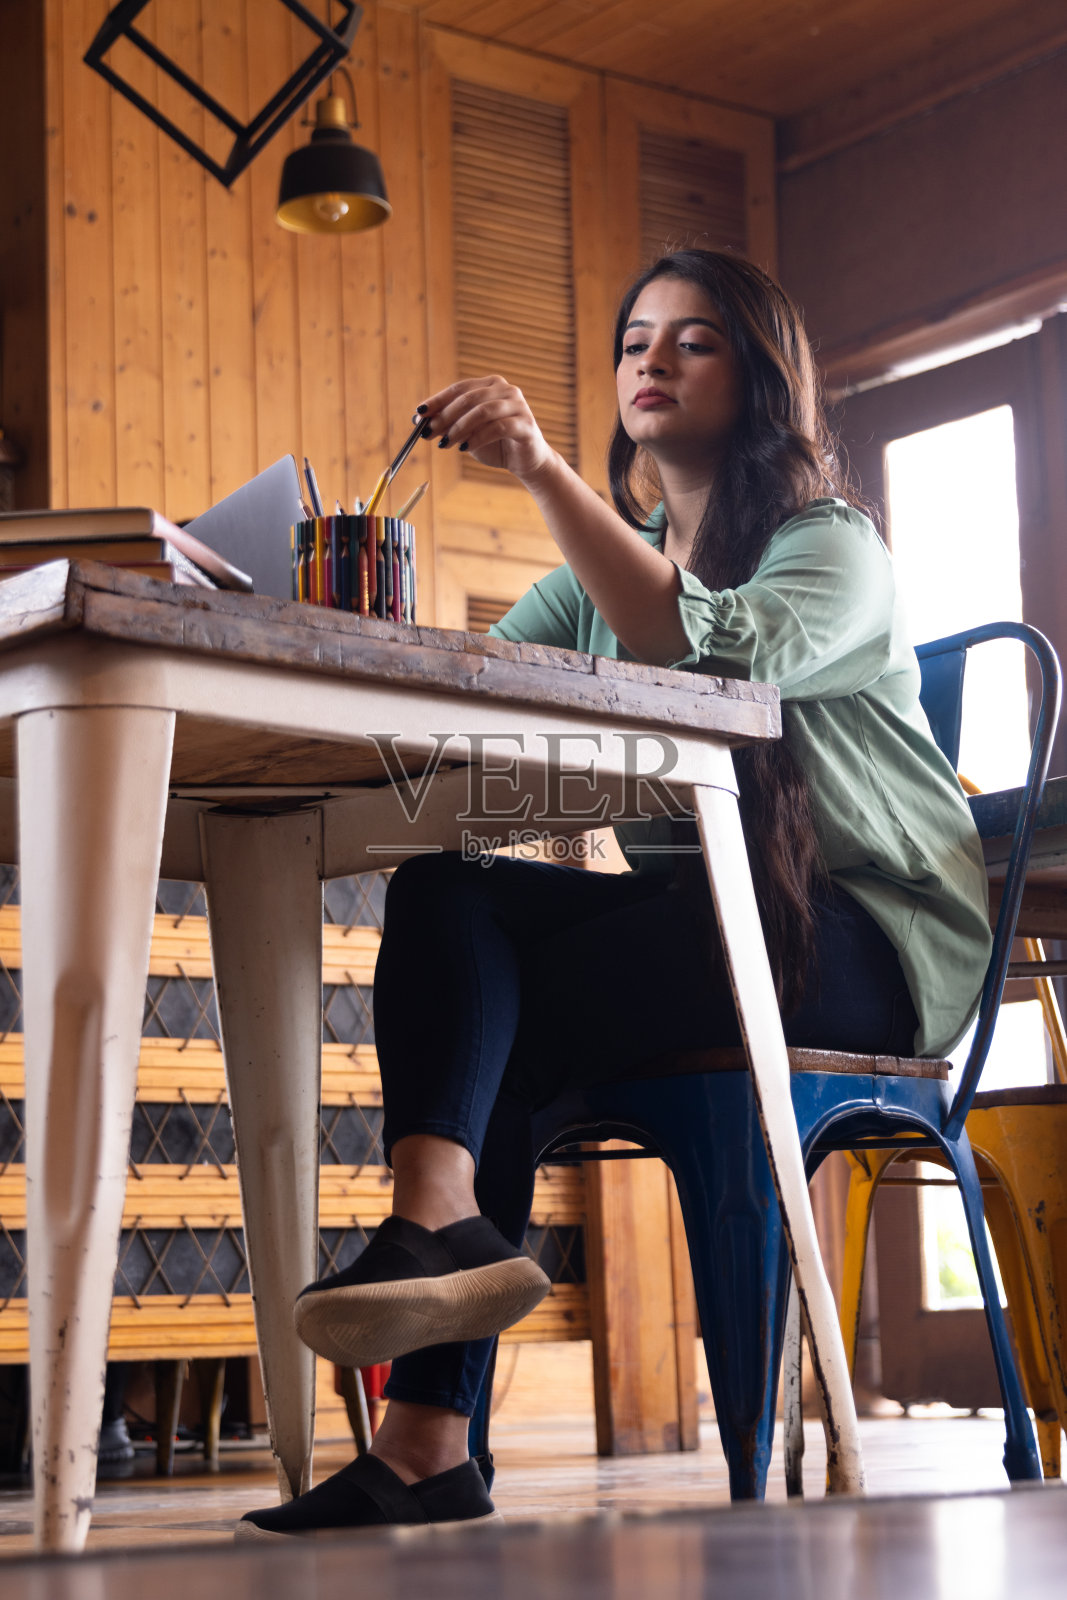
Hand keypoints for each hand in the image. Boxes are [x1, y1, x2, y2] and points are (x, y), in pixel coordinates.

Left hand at [418, 377, 554, 482]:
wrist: (526, 461)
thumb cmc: (495, 444)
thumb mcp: (467, 433)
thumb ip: (447, 423)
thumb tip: (418, 418)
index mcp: (491, 385)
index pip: (459, 389)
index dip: (438, 400)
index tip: (420, 413)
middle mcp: (506, 389)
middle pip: (469, 398)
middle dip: (445, 416)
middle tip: (429, 433)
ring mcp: (518, 405)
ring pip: (482, 411)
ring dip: (459, 428)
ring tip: (445, 444)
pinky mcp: (526, 423)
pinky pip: (497, 428)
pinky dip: (477, 438)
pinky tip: (464, 448)